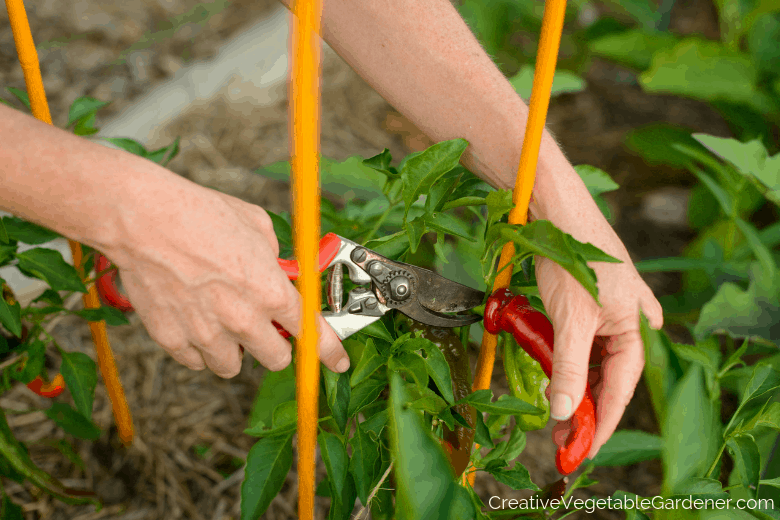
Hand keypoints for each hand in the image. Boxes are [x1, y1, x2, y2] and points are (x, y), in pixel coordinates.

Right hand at [106, 180, 349, 377]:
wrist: (143, 218)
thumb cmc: (199, 214)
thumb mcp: (256, 225)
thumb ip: (274, 257)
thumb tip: (277, 269)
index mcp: (270, 291)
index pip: (311, 333)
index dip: (328, 351)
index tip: (336, 362)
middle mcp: (242, 319)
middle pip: (276, 359)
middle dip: (276, 345)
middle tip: (263, 327)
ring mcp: (206, 334)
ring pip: (232, 367)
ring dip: (234, 350)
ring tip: (222, 323)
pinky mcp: (172, 340)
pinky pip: (195, 362)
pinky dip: (198, 349)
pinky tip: (194, 322)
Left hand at [535, 231, 662, 458]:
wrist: (555, 211)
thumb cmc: (572, 258)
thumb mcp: (570, 320)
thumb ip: (566, 368)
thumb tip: (562, 411)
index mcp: (638, 328)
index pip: (621, 388)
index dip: (600, 421)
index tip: (583, 448)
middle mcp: (630, 324)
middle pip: (608, 377)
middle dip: (584, 406)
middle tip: (562, 435)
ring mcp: (610, 314)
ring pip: (593, 362)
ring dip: (573, 384)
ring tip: (555, 410)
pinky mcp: (590, 306)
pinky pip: (582, 343)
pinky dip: (567, 360)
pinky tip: (554, 373)